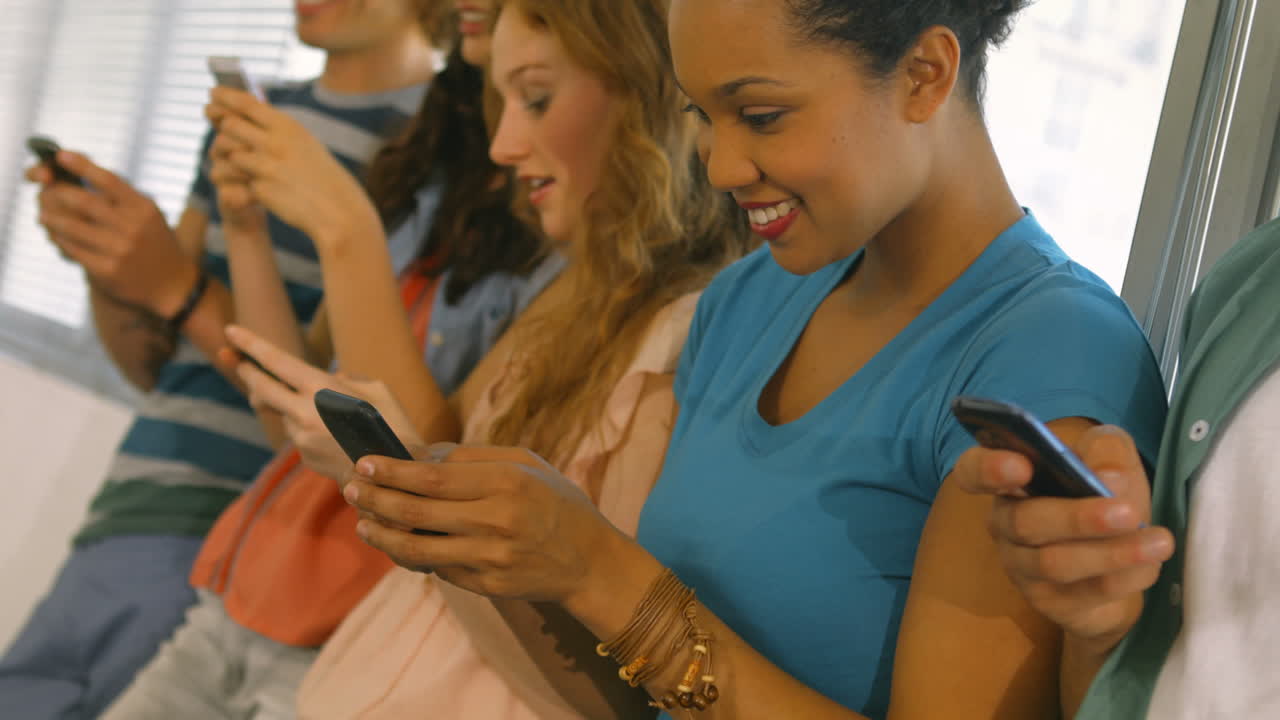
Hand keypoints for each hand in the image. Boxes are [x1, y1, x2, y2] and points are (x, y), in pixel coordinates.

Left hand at [27, 152, 197, 316]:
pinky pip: (74, 250)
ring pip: (73, 228)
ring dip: (52, 219)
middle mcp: (132, 227)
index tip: (60, 154)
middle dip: (59, 193)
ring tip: (43, 216)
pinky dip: (60, 240)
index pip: (108, 180)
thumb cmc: (154, 242)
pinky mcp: (107, 271)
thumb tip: (83, 172)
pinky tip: (56, 236)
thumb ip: (122, 197)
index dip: (82, 165)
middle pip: (85, 202)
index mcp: (143, 208)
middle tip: (47, 191)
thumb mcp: (149, 215)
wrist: (172, 285)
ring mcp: (119, 250)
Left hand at [205, 87, 377, 244]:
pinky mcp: (259, 188)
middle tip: (212, 118)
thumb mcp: (305, 144)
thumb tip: (250, 115)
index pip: (246, 103)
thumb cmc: (323, 176)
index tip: (213, 93)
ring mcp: (265, 165)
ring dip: (223, 152)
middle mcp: (274, 142)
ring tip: (225, 154)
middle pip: (230, 123)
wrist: (337, 210)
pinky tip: (239, 181)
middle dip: (219, 122)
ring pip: (227, 150)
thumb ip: (279, 131)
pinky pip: (235, 177)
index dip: (225, 96)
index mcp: (288, 127)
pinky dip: (232, 178)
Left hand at [221, 324, 420, 480]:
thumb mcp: (378, 390)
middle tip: (235, 360)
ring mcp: (301, 437)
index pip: (276, 361)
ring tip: (332, 417)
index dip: (250, 344)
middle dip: (246, 371)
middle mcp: (304, 412)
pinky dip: (310, 429)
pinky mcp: (303, 455)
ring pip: (283, 413)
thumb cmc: (393, 426)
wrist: (394, 475)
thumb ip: (346, 379)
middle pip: (261, 387)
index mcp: (322, 388)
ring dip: (293, 407)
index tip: (230, 331)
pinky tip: (338, 438)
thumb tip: (330, 378)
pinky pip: (299, 434)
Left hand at [343, 445, 625, 604]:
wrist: (590, 560)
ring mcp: (490, 557)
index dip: (392, 471)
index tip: (365, 462)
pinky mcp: (486, 585)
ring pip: (417, 547)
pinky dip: (410, 555)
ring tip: (362, 522)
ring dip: (382, 533)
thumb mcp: (526, 465)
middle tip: (351, 489)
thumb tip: (419, 456)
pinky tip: (395, 542)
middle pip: (416, 510)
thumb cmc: (554, 502)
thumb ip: (472, 457)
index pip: (432, 477)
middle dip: (376, 498)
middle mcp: (496, 520)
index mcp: (506, 482)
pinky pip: (437, 568)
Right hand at [953, 425, 1175, 655]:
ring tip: (1159, 541)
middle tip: (1128, 512)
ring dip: (1111, 552)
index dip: (988, 469)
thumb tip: (1108, 477)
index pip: (973, 471)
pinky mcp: (1050, 602)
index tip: (1020, 467)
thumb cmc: (1106, 500)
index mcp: (1010, 482)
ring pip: (1055, 562)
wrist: (1120, 566)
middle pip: (1025, 522)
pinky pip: (1086, 592)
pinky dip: (1125, 576)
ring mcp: (1023, 567)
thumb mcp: (1112, 462)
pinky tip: (1151, 563)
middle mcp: (1005, 524)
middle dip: (1077, 518)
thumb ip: (1108, 452)